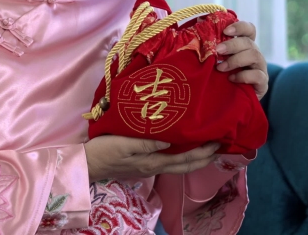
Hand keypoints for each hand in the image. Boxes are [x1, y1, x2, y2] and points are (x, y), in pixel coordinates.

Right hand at [84, 136, 219, 181]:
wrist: (86, 164)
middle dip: (204, 157)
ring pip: (178, 165)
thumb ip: (147, 142)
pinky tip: (182, 150)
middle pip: (185, 165)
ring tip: (207, 149)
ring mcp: (148, 167)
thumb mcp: (124, 143)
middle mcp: (154, 167)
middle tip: (220, 146)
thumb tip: (170, 140)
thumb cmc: (103, 150)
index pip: (184, 159)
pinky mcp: (143, 164)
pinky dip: (181, 157)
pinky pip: (169, 162)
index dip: (202, 152)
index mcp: (152, 162)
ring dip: (195, 159)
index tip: (217, 142)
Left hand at [216, 21, 268, 99]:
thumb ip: (209, 47)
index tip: (225, 31)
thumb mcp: (215, 61)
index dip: (239, 27)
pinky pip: (258, 75)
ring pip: (255, 55)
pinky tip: (231, 79)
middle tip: (217, 50)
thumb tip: (194, 28)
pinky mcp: (262, 84)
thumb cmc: (220, 77)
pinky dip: (243, 76)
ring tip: (220, 68)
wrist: (230, 103)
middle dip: (232, 44)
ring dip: (235, 60)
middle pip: (249, 42)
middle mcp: (254, 54)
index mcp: (244, 46)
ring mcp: (260, 68)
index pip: (249, 30)